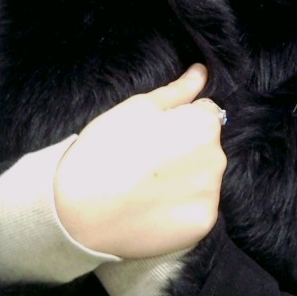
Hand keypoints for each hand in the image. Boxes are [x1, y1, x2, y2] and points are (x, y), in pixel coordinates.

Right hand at [53, 64, 225, 257]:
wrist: (79, 214)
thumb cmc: (104, 150)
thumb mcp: (136, 109)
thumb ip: (177, 91)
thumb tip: (202, 71)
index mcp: (203, 124)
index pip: (204, 113)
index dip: (178, 120)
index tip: (152, 135)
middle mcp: (217, 157)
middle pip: (207, 146)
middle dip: (185, 148)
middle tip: (146, 160)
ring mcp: (212, 193)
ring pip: (204, 177)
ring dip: (185, 177)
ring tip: (147, 186)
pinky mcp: (204, 223)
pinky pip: (198, 206)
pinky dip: (182, 207)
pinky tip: (154, 208)